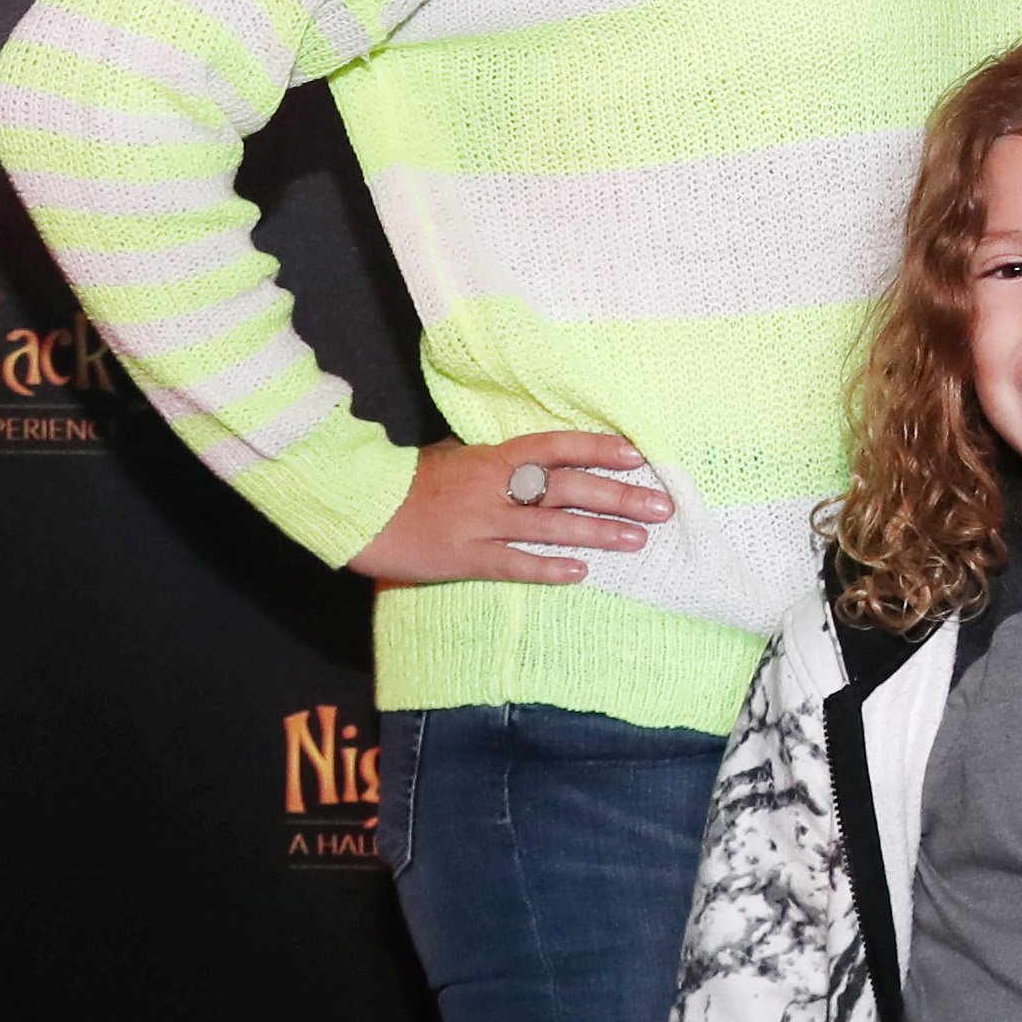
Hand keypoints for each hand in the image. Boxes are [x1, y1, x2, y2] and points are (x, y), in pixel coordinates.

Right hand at [349, 431, 673, 585]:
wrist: (360, 507)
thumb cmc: (409, 480)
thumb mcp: (455, 455)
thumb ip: (496, 460)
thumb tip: (536, 461)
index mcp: (493, 457)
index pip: (557, 448)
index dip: (600, 449)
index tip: (639, 456)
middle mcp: (495, 487)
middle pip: (567, 488)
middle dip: (618, 496)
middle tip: (661, 505)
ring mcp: (481, 523)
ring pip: (551, 526)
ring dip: (598, 533)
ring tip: (637, 539)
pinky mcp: (465, 558)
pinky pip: (514, 564)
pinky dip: (548, 568)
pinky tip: (581, 573)